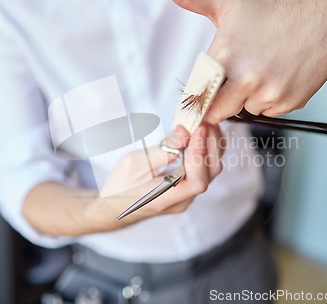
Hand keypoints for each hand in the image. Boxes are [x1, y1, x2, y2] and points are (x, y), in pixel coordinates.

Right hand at [94, 124, 224, 226]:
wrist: (115, 205)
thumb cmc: (120, 185)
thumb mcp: (133, 163)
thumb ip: (162, 150)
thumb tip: (184, 133)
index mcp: (167, 198)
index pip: (198, 180)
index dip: (201, 154)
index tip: (198, 129)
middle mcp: (182, 200)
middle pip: (210, 174)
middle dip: (211, 145)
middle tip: (205, 121)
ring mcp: (186, 196)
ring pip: (210, 171)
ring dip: (211, 146)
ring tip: (205, 124)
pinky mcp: (187, 188)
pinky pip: (204, 169)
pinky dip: (205, 151)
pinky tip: (201, 135)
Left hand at [161, 0, 326, 119]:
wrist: (321, 16)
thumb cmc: (272, 11)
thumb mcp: (226, 2)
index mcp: (226, 58)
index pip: (199, 97)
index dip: (198, 100)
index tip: (199, 101)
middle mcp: (247, 79)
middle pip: (220, 111)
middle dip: (222, 99)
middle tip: (235, 77)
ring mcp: (271, 93)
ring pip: (247, 109)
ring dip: (248, 97)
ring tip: (262, 69)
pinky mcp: (290, 102)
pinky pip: (270, 112)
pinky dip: (270, 99)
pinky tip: (277, 76)